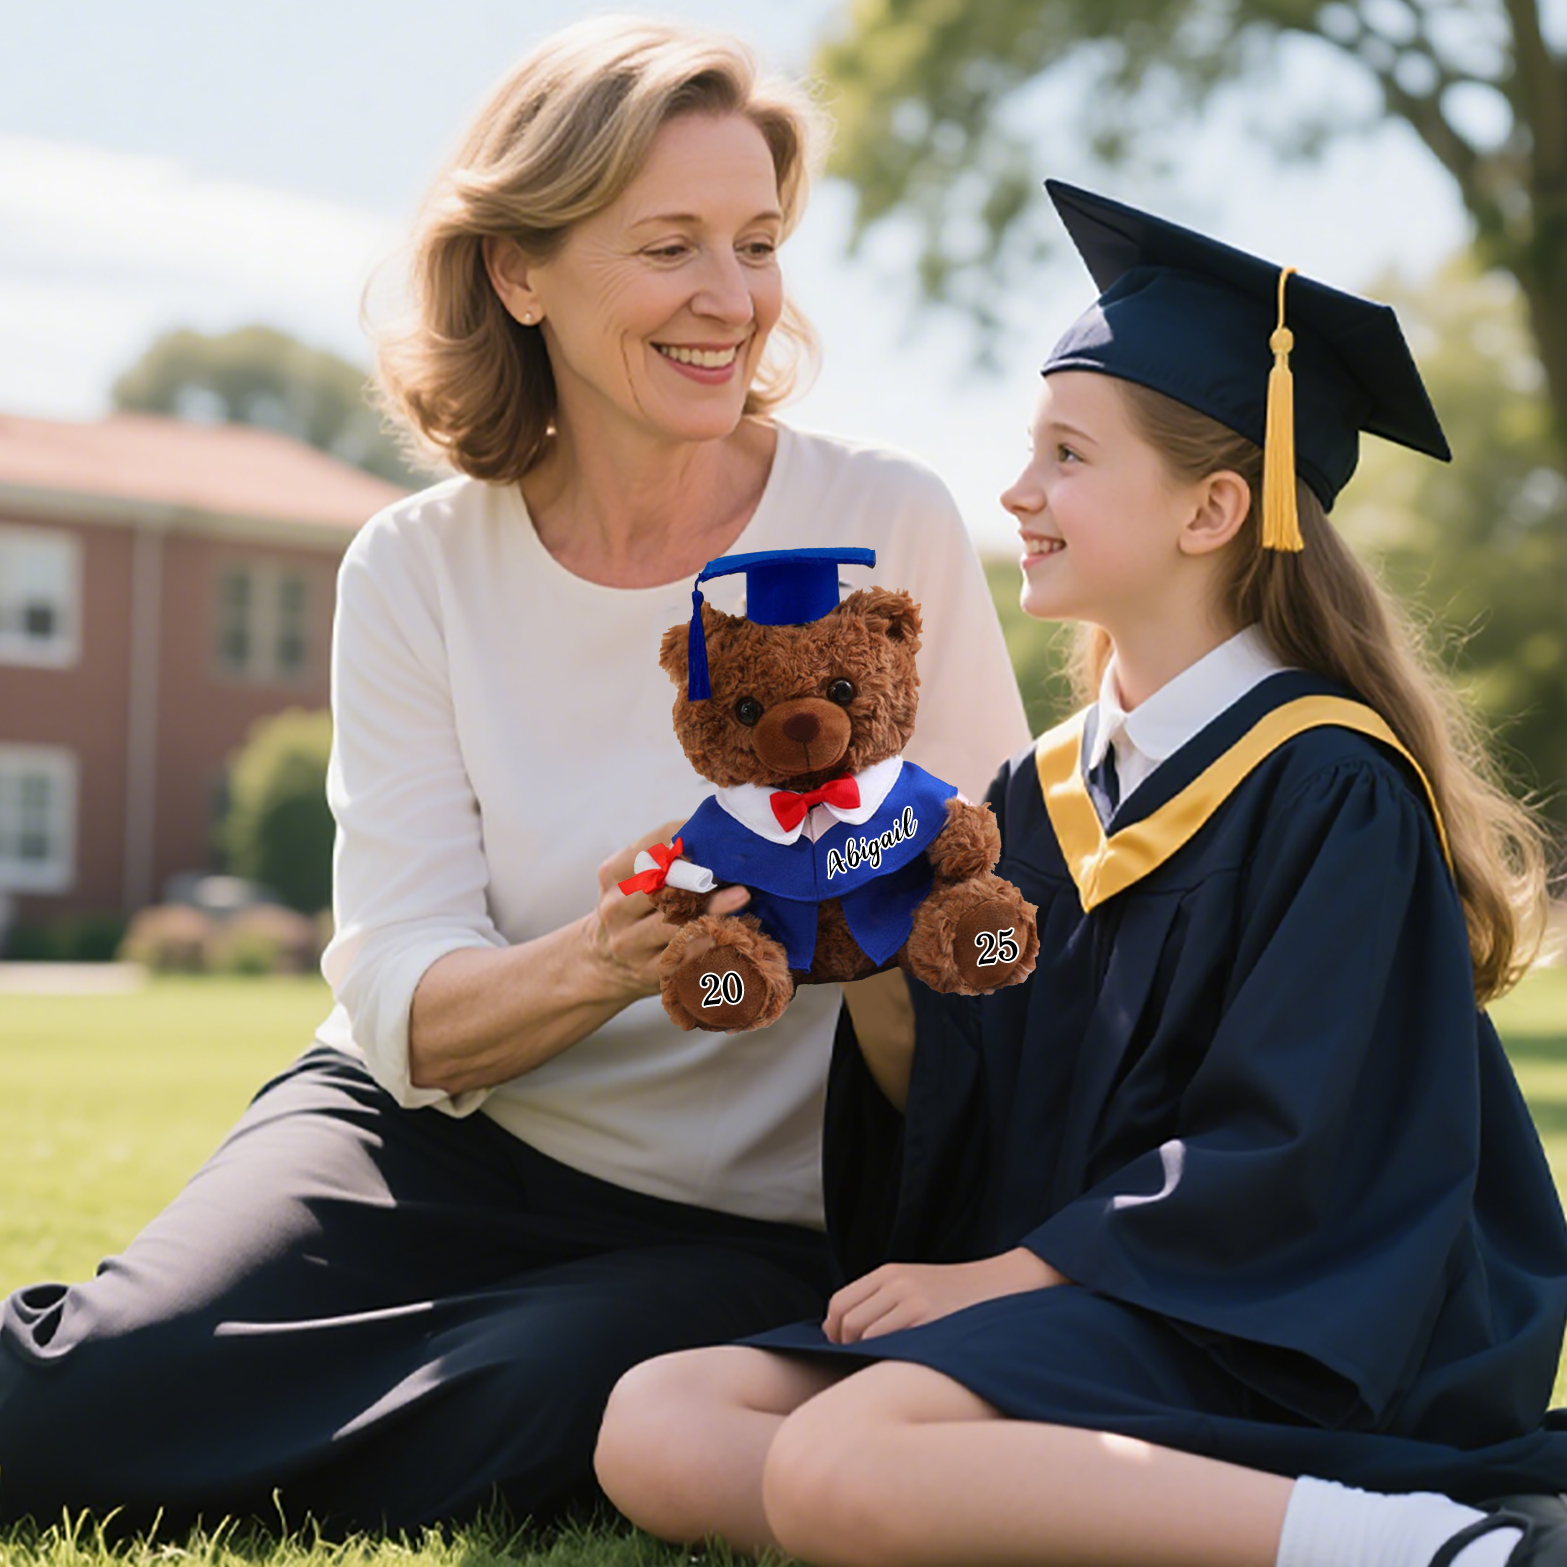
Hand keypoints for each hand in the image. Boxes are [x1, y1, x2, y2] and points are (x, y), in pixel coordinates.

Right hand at [584, 821, 748, 999]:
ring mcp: (629, 943)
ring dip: (712, 906)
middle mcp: (616, 909)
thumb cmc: (631, 909)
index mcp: (612, 876)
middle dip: (699, 873)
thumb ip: (661, 857)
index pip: (651, 846)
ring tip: (743, 894)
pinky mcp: (648, 971)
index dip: (686, 836)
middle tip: (734, 865)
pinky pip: (682, 954)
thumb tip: (713, 832)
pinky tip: (731, 929)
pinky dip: (707, 939)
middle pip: (661, 884)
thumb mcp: (630, 878)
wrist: (601, 963)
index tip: (716, 833)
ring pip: (673, 921)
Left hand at [824, 1248, 1067, 1343]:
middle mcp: (895, 1282)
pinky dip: (884, 1358)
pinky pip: (888, 1345)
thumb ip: (883, 1302)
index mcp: (888, 1272)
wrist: (1002, 1285)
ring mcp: (911, 1300)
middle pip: (845, 1323)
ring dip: (865, 1356)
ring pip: (862, 1337)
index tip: (843, 1348)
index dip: (834, 1331)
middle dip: (845, 1348)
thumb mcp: (914, 1285)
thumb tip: (845, 1336)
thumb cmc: (956, 1296)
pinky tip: (899, 1366)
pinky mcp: (928, 1318)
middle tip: (861, 1364)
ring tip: (882, 1366)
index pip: (838, 1303)